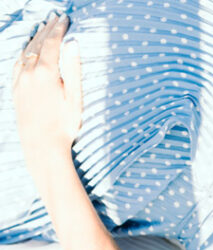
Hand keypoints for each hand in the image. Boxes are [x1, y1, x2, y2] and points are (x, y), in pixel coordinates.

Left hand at [12, 13, 82, 174]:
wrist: (42, 146)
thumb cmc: (64, 125)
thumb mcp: (75, 98)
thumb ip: (74, 69)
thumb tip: (73, 44)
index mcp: (46, 73)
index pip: (52, 43)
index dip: (59, 29)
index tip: (65, 19)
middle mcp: (29, 73)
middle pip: (37, 43)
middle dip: (47, 29)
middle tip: (55, 18)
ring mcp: (19, 81)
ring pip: (25, 52)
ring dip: (34, 38)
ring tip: (42, 28)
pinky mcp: (15, 89)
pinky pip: (17, 63)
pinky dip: (24, 52)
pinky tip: (28, 51)